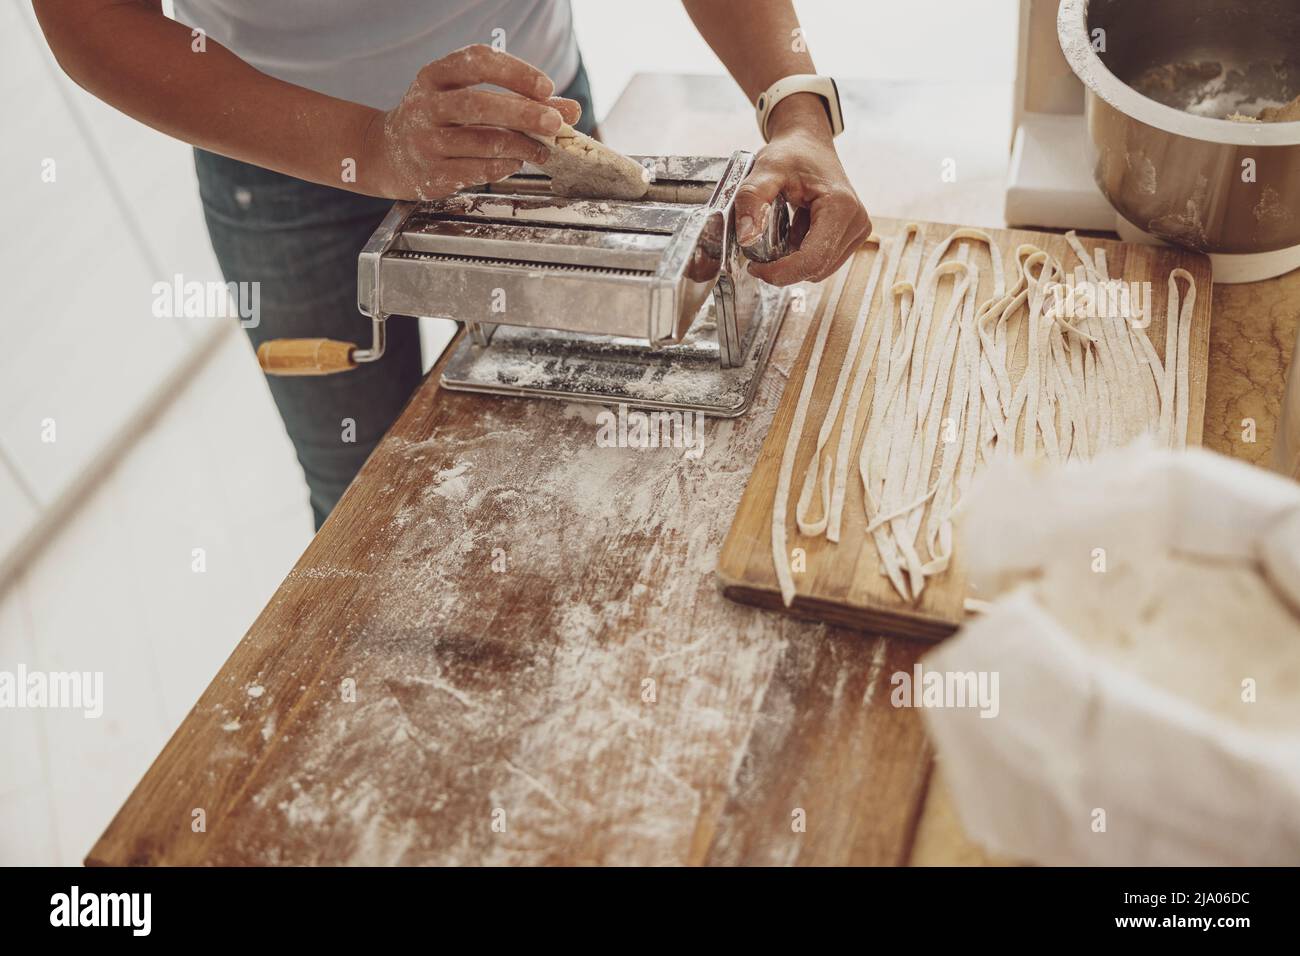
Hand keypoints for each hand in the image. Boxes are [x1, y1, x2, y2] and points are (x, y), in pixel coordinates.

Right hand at [360, 44, 581, 200]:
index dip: (514, 72)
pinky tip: (517, 161)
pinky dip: (504, 166)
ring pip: (482, 141)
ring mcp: (425, 142)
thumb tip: (571, 110)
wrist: (385, 154)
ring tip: (544, 149)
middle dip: (523, 112)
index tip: (546, 85)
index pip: (475, 62)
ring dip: (522, 145)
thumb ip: (520, 100)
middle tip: (556, 121)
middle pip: (478, 103)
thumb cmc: (439, 120)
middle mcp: (425, 106)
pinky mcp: (432, 174)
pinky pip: (477, 169)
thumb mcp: (468, 98)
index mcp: (433, 76)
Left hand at [734, 93, 870, 285]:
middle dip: (784, 268)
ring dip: (793, 262)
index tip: (755, 268)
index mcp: (841, 207)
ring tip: (779, 234)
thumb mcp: (766, 169)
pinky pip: (823, 260)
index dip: (781, 272)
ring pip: (819, 269)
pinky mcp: (851, 235)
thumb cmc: (792, 152)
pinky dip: (802, 255)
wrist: (809, 142)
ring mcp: (857, 230)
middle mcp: (857, 222)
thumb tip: (747, 237)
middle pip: (816, 268)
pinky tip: (793, 232)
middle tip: (758, 254)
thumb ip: (752, 199)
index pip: (812, 260)